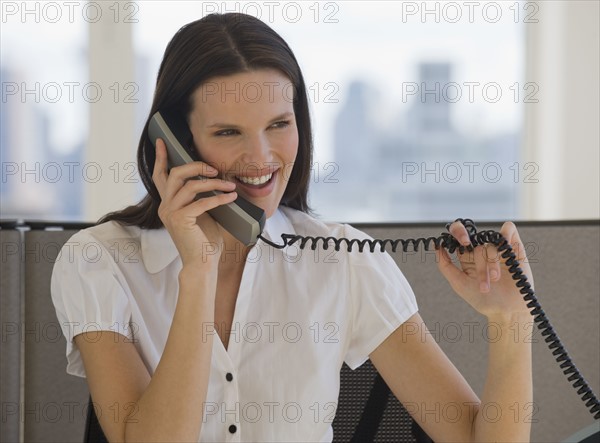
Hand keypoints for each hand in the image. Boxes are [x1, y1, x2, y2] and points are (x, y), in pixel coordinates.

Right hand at [152, 138, 236, 264]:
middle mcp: (165, 206)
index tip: (162, 141)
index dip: (161, 157)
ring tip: (230, 185)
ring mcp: (171, 213)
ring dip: (213, 183)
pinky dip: (219, 197)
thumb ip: (202, 197)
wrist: (202, 264)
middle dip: (196, 166)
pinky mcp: (181, 220)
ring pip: (190, 185)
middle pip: (176, 174)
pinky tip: (232, 197)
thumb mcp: (203, 214)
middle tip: (214, 169)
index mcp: (168, 204)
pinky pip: (202, 202)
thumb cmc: (204, 241)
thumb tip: (217, 179)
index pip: (160, 176)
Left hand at [436, 221, 534, 319]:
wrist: (507, 312)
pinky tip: (506, 247)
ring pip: (491, 242)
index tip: (464, 242)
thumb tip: (436, 245)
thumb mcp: (459, 284)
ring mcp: (497, 249)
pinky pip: (509, 230)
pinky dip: (506, 233)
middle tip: (487, 280)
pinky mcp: (514, 248)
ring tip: (496, 280)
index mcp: (466, 257)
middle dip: (480, 265)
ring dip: (493, 263)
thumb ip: (445, 265)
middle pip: (476, 244)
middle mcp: (481, 251)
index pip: (458, 235)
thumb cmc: (482, 300)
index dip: (458, 231)